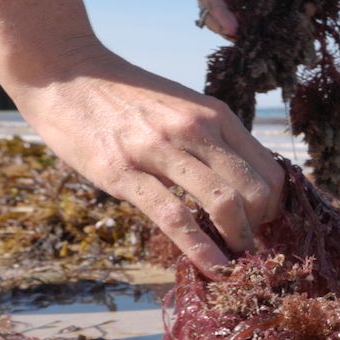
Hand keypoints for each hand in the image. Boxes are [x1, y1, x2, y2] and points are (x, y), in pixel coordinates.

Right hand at [16, 45, 283, 276]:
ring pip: (224, 202)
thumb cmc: (127, 98)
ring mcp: (160, 149)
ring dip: (238, 240)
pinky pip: (175, 218)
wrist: (64, 71)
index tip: (264, 226)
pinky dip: (201, 249)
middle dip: (261, 227)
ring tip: (236, 263)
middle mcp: (197, 128)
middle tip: (249, 246)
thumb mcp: (183, 108)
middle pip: (257, 190)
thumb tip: (243, 186)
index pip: (271, 170)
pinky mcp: (123, 171)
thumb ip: (213, 141)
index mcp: (216, 115)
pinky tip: (213, 268)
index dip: (276, 207)